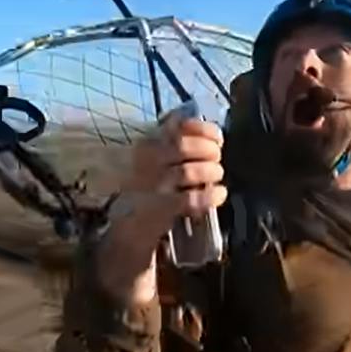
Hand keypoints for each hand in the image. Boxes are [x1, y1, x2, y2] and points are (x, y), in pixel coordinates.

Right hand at [94, 113, 225, 303]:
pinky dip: (210, 196)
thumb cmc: (152, 186)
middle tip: (217, 158)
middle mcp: (145, 161)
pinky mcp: (159, 209)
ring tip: (217, 176)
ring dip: (211, 172)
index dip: (202, 129)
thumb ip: (177, 141)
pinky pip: (190, 200)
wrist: (131, 226)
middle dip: (208, 150)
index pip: (175, 125)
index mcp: (147, 144)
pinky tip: (219, 194)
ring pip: (188, 172)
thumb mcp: (158, 159)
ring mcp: (151, 185)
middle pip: (183, 146)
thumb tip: (212, 131)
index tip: (217, 137)